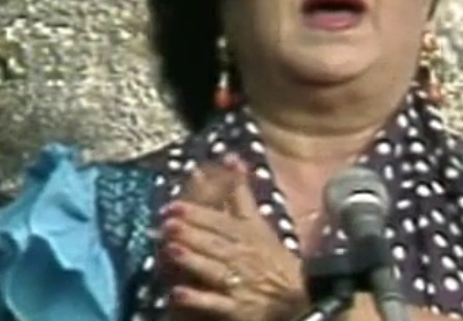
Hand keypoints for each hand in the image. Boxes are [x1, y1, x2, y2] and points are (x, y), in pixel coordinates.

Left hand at [159, 157, 308, 320]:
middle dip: (192, 233)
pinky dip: (198, 299)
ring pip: (215, 269)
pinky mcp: (237, 309)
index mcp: (247, 234)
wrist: (296, 298)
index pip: (220, 221)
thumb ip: (239, 193)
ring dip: (194, 260)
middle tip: (167, 224)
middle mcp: (243, 256)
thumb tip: (231, 156)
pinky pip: (216, 303)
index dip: (197, 214)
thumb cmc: (270, 257)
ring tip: (171, 250)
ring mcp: (240, 283)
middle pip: (215, 243)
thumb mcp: (257, 223)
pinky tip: (177, 293)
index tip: (173, 205)